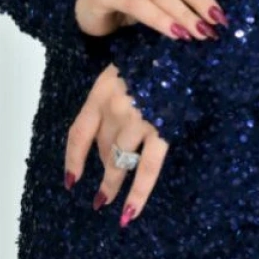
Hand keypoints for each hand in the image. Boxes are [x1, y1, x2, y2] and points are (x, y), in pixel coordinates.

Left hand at [64, 63, 166, 224]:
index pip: (79, 132)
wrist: (188, 45)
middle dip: (102, 168)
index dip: (73, 159)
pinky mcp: (162, 131)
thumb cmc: (159, 52)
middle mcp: (115, 108)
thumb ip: (120, 89)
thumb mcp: (128, 64)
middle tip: (101, 191)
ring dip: (112, 184)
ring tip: (107, 202)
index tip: (70, 179)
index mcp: (102, 91)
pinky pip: (148, 170)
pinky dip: (138, 194)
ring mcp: (138, 121)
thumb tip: (119, 114)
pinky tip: (129, 213)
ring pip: (119, 162)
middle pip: (102, 147)